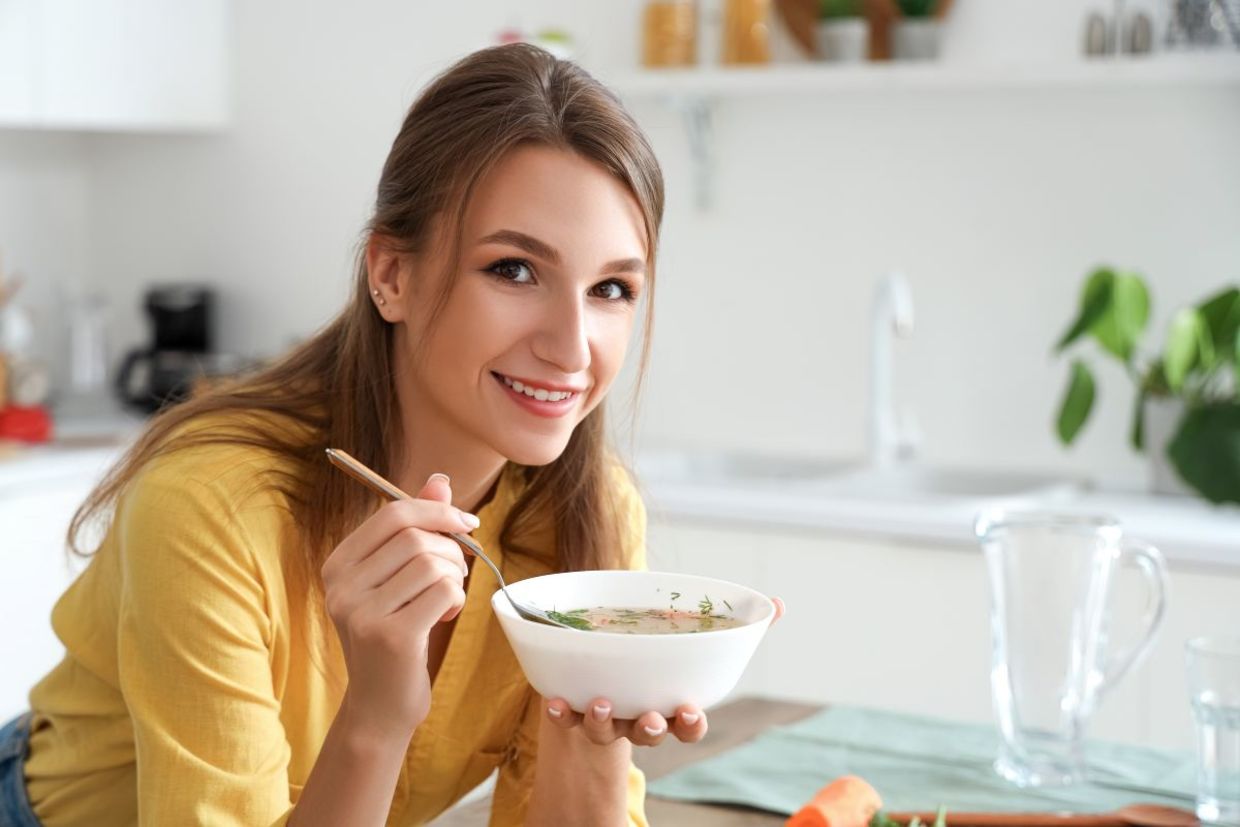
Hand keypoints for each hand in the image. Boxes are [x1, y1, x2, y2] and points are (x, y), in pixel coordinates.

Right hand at [320, 474, 477, 737]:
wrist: (380, 706)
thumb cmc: (394, 636)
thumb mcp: (399, 579)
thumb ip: (416, 528)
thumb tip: (440, 479)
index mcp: (338, 565)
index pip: (393, 513)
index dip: (437, 511)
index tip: (466, 522)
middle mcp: (341, 586)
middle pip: (415, 536)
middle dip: (450, 550)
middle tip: (454, 576)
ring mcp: (362, 612)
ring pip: (431, 562)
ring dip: (454, 577)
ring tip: (446, 599)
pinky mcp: (391, 636)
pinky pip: (442, 590)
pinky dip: (455, 599)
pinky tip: (445, 617)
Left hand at [540, 595, 784, 746]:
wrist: (611, 656)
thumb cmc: (664, 649)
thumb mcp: (698, 636)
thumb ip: (739, 623)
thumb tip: (779, 604)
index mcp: (673, 703)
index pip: (689, 725)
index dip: (691, 724)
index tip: (691, 711)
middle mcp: (642, 716)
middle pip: (649, 733)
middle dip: (652, 729)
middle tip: (653, 717)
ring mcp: (609, 715)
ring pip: (606, 730)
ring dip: (601, 720)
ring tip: (599, 702)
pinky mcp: (577, 708)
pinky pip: (567, 718)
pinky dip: (562, 713)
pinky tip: (555, 702)